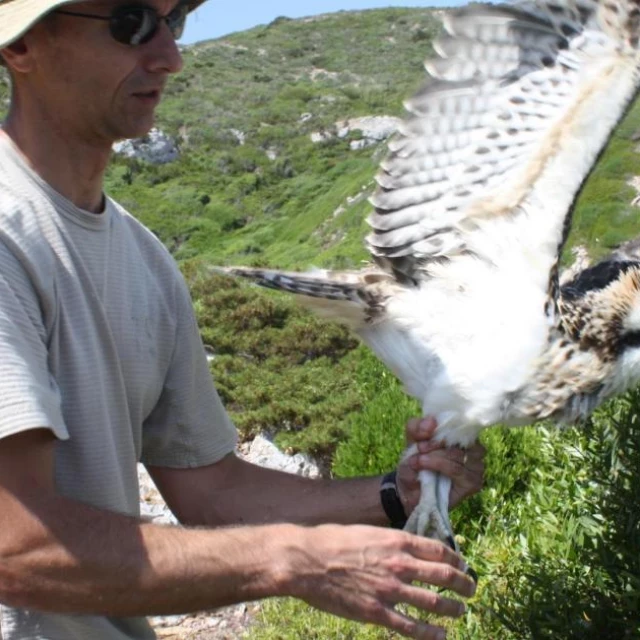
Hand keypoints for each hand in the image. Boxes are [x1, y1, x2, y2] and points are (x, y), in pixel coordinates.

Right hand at [287, 524, 475, 638]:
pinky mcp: (377, 612)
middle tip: (472, 588)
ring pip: (434, 603)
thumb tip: (406, 548)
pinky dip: (431, 634)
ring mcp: (390, 590)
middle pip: (444, 576)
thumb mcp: (367, 531)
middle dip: (464, 583)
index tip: (462, 564)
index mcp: (397, 541)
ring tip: (461, 611)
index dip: (456, 559)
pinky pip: (412, 627)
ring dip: (453, 609)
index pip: (439, 550)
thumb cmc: (333, 541)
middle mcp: (399, 564)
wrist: (308, 561)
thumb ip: (390, 542)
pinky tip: (441, 636)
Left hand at [397, 418, 484, 510]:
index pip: (460, 424)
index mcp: (463, 434)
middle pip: (460, 440)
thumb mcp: (411, 439)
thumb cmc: (415, 460)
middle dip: (435, 444)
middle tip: (419, 449)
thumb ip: (417, 427)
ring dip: (435, 457)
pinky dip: (440, 467)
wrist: (408, 488)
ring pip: (459, 456)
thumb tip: (431, 421)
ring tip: (418, 461)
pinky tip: (425, 468)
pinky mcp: (473, 483)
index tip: (422, 436)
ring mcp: (476, 466)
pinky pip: (459, 470)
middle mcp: (474, 449)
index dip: (441, 428)